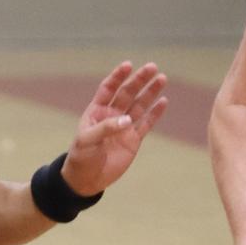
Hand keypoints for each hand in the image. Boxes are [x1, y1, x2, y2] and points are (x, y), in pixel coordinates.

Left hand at [60, 60, 169, 198]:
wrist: (87, 178)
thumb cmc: (81, 157)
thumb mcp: (87, 140)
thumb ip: (106, 128)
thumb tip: (127, 120)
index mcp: (97, 111)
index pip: (109, 88)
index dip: (118, 76)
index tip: (128, 65)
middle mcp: (112, 115)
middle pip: (128, 93)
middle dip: (139, 80)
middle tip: (152, 67)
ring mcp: (124, 126)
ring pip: (140, 105)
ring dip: (150, 92)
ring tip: (162, 78)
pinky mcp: (134, 139)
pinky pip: (146, 123)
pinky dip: (155, 113)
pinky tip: (163, 101)